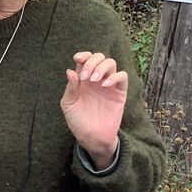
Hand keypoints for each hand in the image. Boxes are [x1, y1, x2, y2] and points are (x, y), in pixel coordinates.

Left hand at [61, 52, 126, 168]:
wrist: (91, 136)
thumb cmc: (77, 120)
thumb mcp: (68, 104)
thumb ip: (71, 88)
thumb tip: (70, 71)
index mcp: (82, 79)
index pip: (85, 60)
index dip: (83, 55)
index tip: (78, 59)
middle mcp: (96, 79)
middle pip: (99, 57)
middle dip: (92, 62)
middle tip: (85, 76)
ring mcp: (108, 85)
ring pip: (111, 63)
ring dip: (101, 67)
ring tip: (93, 80)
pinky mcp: (120, 93)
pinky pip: (122, 77)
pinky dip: (115, 77)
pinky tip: (104, 85)